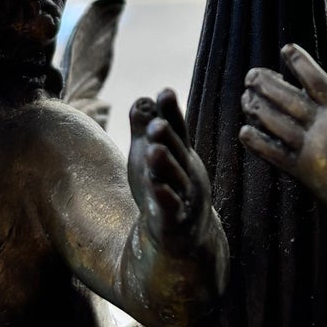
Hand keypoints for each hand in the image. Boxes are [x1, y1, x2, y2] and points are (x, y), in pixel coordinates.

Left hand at [127, 89, 214, 251]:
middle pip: (176, 152)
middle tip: (156, 125)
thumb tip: (141, 99)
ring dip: (165, 165)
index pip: (176, 128)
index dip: (170, 112)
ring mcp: (184, 197)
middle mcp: (186, 172)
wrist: (184, 235)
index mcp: (181, 154)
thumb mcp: (152, 155)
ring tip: (153, 151)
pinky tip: (155, 187)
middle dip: (167, 138)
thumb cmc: (166, 186)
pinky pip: (171, 208)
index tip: (165, 91)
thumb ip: (145, 128)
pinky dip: (164, 197)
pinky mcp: (176, 221)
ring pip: (174, 179)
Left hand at [241, 45, 326, 215]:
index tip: (286, 49)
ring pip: (276, 123)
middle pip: (288, 99)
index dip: (299, 62)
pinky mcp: (303, 170)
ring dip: (258, 108)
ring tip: (246, 97)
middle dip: (266, 84)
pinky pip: (274, 153)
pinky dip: (257, 142)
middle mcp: (323, 125)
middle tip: (251, 75)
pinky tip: (244, 132)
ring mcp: (311, 148)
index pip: (315, 78)